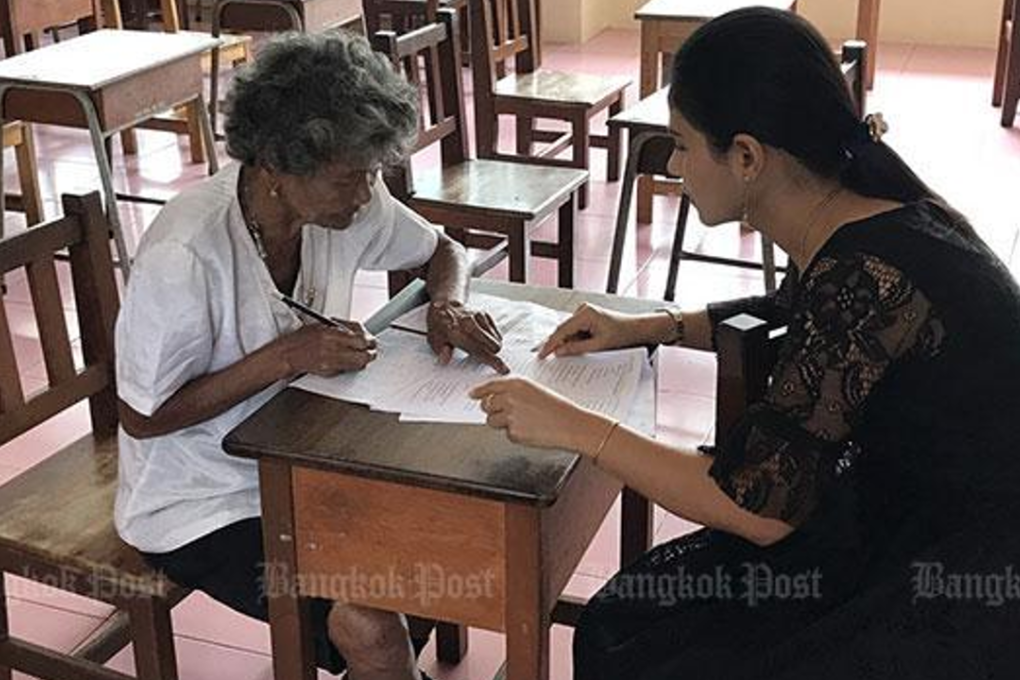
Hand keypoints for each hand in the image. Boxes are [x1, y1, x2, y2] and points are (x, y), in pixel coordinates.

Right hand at [277, 322, 377, 376]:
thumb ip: (342, 327)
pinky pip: (347, 369)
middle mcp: (331, 348)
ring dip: (363, 360)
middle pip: (362, 353)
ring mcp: (330, 361)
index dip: (369, 340)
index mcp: (330, 333)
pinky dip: (351, 366)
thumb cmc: (302, 338)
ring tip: (363, 356)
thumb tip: (361, 331)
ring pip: (358, 364)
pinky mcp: (329, 371)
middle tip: (372, 350)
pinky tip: (349, 361)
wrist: (288, 354)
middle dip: (370, 352)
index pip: (359, 338)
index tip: (371, 340)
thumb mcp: (322, 325)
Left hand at [427, 301, 508, 373]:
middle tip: (483, 355)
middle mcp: (470, 324)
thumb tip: (445, 360)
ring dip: (492, 346)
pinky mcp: (485, 314)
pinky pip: (497, 332)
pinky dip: (492, 338)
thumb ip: (441, 352)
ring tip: (479, 344)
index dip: (493, 362)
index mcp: (457, 333)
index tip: (504, 369)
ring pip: (497, 340)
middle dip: (492, 355)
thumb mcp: (434, 341)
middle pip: (494, 346)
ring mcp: (479, 317)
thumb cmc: (440, 326)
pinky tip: (481, 337)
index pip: (480, 351)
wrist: (445, 305)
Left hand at [468, 376, 608, 451]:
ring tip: (524, 422)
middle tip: (509, 413)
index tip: (472, 394)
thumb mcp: (534, 391)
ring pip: (492, 421)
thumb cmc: (557, 408)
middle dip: (493, 410)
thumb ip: (513, 392)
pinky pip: (506, 434)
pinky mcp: (514, 432)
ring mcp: (510, 415)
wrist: (572, 424)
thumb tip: (492, 398)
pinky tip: (531, 430)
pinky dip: (516, 434)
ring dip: (502, 423)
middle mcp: (510, 397)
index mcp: (516, 383)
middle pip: (486, 405)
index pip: (489, 386)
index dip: (479, 391)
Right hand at [538, 303, 645, 357]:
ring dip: (569, 343)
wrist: (635, 329)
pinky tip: (580, 346)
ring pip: (568, 332)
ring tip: (577, 351)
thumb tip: (559, 351)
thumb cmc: (622, 335)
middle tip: (547, 357)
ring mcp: (584, 313)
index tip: (542, 355)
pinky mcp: (586, 318)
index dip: (550, 344)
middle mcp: (583, 310)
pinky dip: (574, 340)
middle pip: (563, 330)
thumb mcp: (598, 346)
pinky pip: (574, 331)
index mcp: (585, 313)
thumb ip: (577, 349)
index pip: (561, 330)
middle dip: (558, 344)